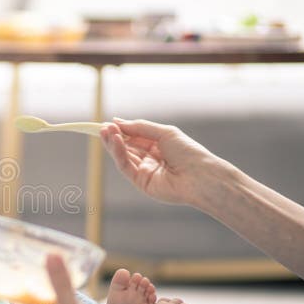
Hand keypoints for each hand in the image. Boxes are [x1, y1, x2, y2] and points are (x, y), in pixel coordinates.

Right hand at [100, 118, 226, 205]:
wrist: (201, 176)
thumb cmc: (188, 152)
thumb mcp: (164, 132)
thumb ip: (140, 127)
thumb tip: (117, 121)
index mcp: (157, 146)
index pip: (134, 137)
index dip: (121, 130)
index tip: (108, 123)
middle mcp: (150, 159)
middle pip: (126, 147)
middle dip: (114, 136)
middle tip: (102, 127)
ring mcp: (144, 171)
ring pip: (123, 156)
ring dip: (113, 143)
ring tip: (105, 131)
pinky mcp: (141, 182)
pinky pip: (125, 166)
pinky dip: (118, 153)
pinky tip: (115, 141)